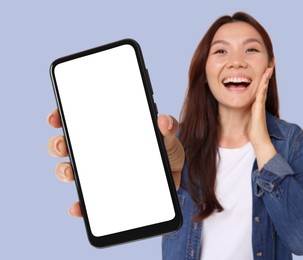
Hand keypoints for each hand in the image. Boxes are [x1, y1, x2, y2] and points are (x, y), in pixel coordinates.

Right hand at [47, 109, 184, 217]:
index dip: (62, 117)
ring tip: (70, 173)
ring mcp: (99, 173)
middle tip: (63, 146)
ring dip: (64, 171)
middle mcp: (97, 151)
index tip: (56, 118)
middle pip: (67, 145)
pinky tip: (79, 207)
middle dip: (58, 144)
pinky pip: (86, 200)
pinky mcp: (105, 194)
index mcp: (108, 132)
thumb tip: (163, 121)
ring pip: (71, 171)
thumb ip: (167, 127)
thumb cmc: (166, 150)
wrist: (174, 176)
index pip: (79, 120)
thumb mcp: (168, 137)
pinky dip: (80, 205)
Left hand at [248, 67, 276, 168]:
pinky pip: (260, 98)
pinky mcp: (258, 110)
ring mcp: (260, 106)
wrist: (259, 140)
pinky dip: (261, 90)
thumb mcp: (250, 118)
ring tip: (269, 69)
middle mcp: (260, 103)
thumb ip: (249, 112)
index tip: (265, 69)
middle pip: (264, 86)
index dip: (262, 79)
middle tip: (270, 64)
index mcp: (257, 104)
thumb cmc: (254, 131)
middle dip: (267, 75)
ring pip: (263, 89)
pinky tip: (262, 83)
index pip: (260, 88)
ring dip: (266, 79)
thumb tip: (244, 109)